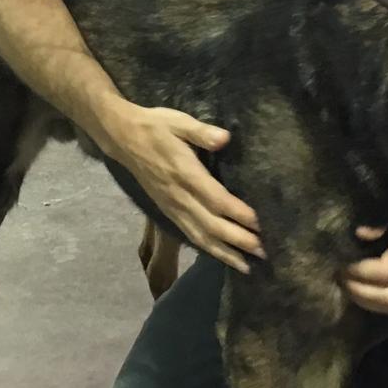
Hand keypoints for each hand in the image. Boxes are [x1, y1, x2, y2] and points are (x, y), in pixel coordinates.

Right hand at [108, 104, 261, 271]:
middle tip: (265, 253)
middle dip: (239, 241)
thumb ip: (202, 132)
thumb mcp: (178, 121)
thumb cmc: (155, 126)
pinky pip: (190, 235)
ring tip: (248, 266)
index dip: (238, 214)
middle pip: (212, 225)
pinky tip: (223, 256)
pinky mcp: (168, 211)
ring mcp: (172, 207)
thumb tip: (225, 138)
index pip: (216, 199)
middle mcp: (179, 196)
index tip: (261, 224)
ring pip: (201, 236)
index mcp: (185, 173)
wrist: (123, 138)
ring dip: (225, 253)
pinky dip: (209, 249)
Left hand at [343, 212, 387, 315]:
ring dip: (367, 302)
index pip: (384, 270)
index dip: (359, 271)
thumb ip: (379, 222)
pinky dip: (377, 304)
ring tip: (348, 288)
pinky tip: (362, 293)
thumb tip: (358, 232)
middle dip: (359, 291)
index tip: (342, 264)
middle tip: (340, 279)